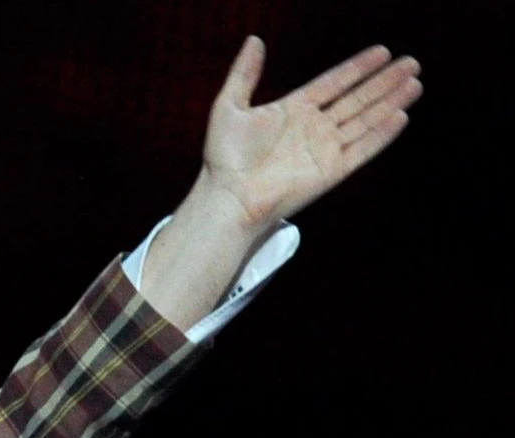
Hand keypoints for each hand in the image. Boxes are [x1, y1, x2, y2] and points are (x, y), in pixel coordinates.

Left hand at [139, 38, 422, 329]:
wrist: (229, 195)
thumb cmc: (225, 156)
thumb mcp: (229, 106)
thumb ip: (244, 73)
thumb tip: (254, 40)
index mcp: (294, 110)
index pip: (334, 83)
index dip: (357, 67)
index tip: (382, 51)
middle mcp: (314, 127)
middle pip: (357, 98)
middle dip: (384, 81)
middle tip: (411, 62)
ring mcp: (325, 149)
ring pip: (365, 119)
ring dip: (390, 101)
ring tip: (414, 82)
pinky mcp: (332, 171)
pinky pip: (362, 149)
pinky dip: (381, 134)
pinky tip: (400, 116)